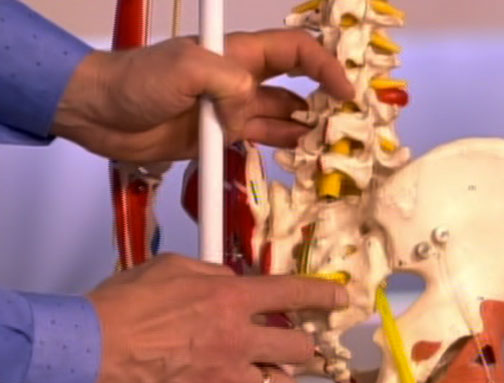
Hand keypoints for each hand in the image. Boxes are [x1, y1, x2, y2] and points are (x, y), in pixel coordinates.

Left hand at [52, 30, 353, 161]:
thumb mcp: (183, 67)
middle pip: (296, 85)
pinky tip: (301, 156)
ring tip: (332, 147)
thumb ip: (225, 83)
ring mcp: (233, 112)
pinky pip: (260, 139)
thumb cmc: (137, 81)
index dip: (325, 67)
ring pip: (282, 116)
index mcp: (238, 55)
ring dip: (307, 128)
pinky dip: (282, 146)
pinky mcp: (221, 138)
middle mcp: (242, 81)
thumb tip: (246, 112)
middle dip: (325, 99)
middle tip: (349, 124)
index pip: (295, 52)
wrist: (100, 114)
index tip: (346, 91)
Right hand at [81, 253, 347, 382]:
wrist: (90, 350)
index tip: (342, 298)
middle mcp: (239, 338)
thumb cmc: (126, 303)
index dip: (325, 294)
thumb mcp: (171, 267)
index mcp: (232, 298)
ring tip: (264, 381)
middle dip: (300, 347)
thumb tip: (232, 280)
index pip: (293, 291)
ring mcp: (228, 378)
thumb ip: (212, 272)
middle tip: (285, 347)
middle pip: (301, 348)